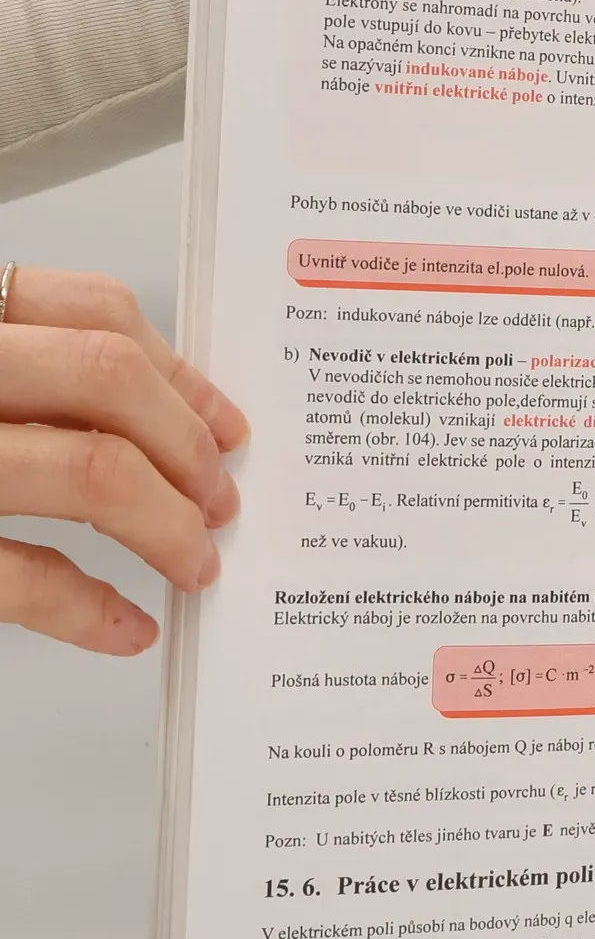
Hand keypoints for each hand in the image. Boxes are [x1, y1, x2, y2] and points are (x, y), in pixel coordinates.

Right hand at [0, 268, 247, 654]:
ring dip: (167, 526)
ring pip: (90, 470)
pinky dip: (88, 609)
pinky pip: (22, 578)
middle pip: (108, 379)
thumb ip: (38, 377)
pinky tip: (125, 626)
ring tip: (194, 562)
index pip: (91, 312)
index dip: (178, 374)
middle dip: (188, 447)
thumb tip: (168, 421)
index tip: (228, 428)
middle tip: (223, 504)